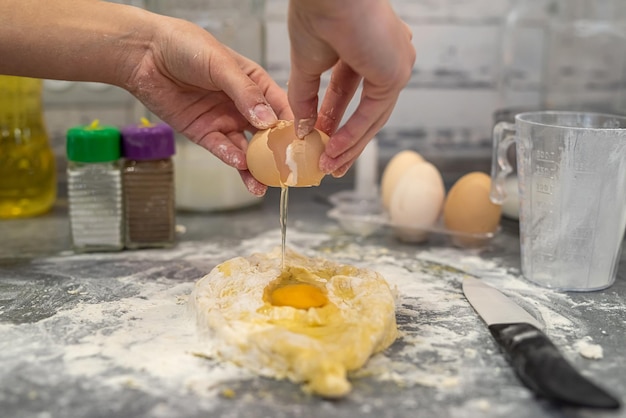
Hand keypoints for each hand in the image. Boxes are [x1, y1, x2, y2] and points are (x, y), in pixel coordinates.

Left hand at [125, 16, 292, 194]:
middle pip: (267, 133)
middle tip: (288, 171)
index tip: (305, 143)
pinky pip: (222, 149)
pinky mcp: (204, 132)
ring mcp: (224, 120)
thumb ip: (244, 93)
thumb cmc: (185, 46)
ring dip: (255, 166)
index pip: (281, 107)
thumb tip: (267, 121)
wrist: (144, 54)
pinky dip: (231, 158)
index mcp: (254, 82)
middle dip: (277, 153)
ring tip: (264, 183)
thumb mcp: (220, 64)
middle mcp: (243, 104)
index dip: (294, 125)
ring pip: (246, 148)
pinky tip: (240, 166)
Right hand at [288, 0, 414, 176]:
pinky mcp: (396, 73)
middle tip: (330, 161)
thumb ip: (305, 97)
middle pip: (367, 112)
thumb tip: (301, 127)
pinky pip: (373, 114)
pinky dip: (353, 134)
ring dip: (349, 144)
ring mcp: (396, 65)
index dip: (332, 120)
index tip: (319, 140)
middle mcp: (387, 58)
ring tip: (329, 164)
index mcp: (367, 49)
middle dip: (345, 140)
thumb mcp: (306, 64)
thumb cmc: (316, 11)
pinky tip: (335, 148)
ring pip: (373, 117)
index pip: (350, 95)